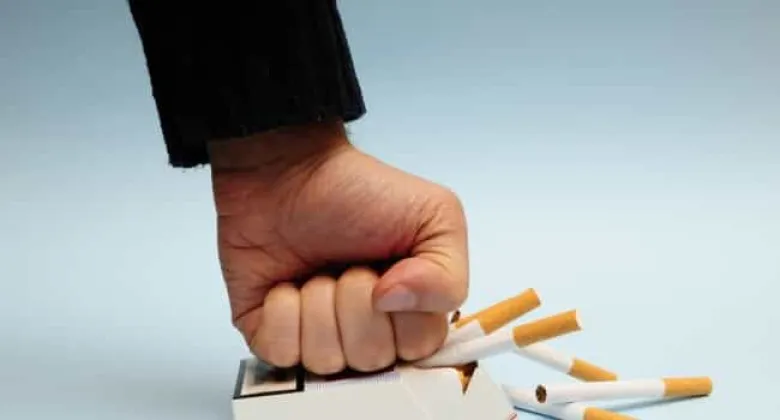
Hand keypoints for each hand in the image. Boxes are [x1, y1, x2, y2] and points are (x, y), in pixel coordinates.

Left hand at [208, 120, 468, 373]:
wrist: (286, 171)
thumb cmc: (359, 189)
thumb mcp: (436, 215)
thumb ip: (449, 275)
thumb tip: (398, 303)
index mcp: (412, 310)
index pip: (421, 349)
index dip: (405, 315)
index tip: (391, 273)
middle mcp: (368, 332)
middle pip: (373, 359)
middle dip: (357, 303)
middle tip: (349, 265)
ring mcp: (318, 338)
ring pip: (327, 360)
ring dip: (319, 304)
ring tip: (316, 271)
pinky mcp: (272, 338)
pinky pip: (282, 354)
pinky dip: (281, 313)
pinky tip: (284, 285)